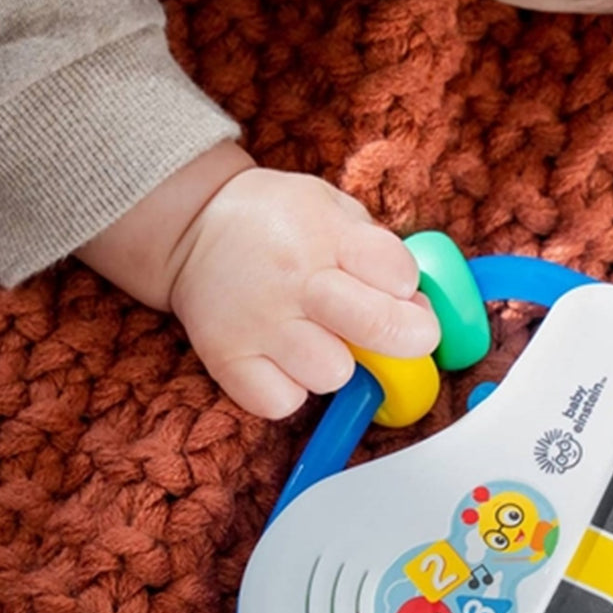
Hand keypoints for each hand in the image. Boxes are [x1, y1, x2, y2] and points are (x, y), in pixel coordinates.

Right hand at [77, 143, 440, 417]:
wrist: (194, 228)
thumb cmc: (281, 225)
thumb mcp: (335, 210)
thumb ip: (379, 253)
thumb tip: (419, 308)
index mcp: (327, 234)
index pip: (398, 273)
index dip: (408, 288)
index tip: (398, 290)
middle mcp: (294, 280)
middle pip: (378, 329)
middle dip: (404, 338)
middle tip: (392, 334)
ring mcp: (259, 324)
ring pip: (332, 375)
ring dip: (335, 365)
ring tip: (317, 340)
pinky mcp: (227, 360)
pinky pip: (282, 402)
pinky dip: (290, 391)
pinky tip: (284, 362)